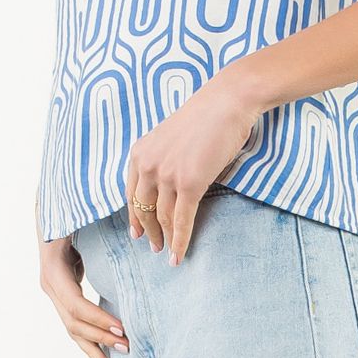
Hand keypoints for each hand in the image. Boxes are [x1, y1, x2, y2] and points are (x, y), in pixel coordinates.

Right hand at [36, 215, 129, 357]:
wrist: (52, 208)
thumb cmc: (71, 209)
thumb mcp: (79, 215)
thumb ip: (97, 224)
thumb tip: (130, 227)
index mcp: (53, 267)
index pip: (74, 303)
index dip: (96, 317)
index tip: (121, 327)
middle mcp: (50, 283)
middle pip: (72, 320)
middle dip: (98, 336)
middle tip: (127, 346)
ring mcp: (54, 290)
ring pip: (71, 326)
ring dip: (92, 345)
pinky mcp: (63, 293)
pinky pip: (74, 320)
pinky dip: (88, 338)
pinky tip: (101, 356)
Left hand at [124, 66, 262, 266]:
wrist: (227, 102)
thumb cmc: (206, 116)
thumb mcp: (171, 137)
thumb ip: (162, 159)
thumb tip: (166, 186)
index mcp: (140, 152)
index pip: (131, 193)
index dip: (134, 216)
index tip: (137, 231)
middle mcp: (148, 165)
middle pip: (143, 209)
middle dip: (148, 231)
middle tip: (153, 245)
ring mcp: (167, 175)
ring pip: (162, 218)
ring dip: (165, 239)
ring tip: (168, 253)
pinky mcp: (189, 183)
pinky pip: (182, 220)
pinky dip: (180, 241)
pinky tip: (179, 256)